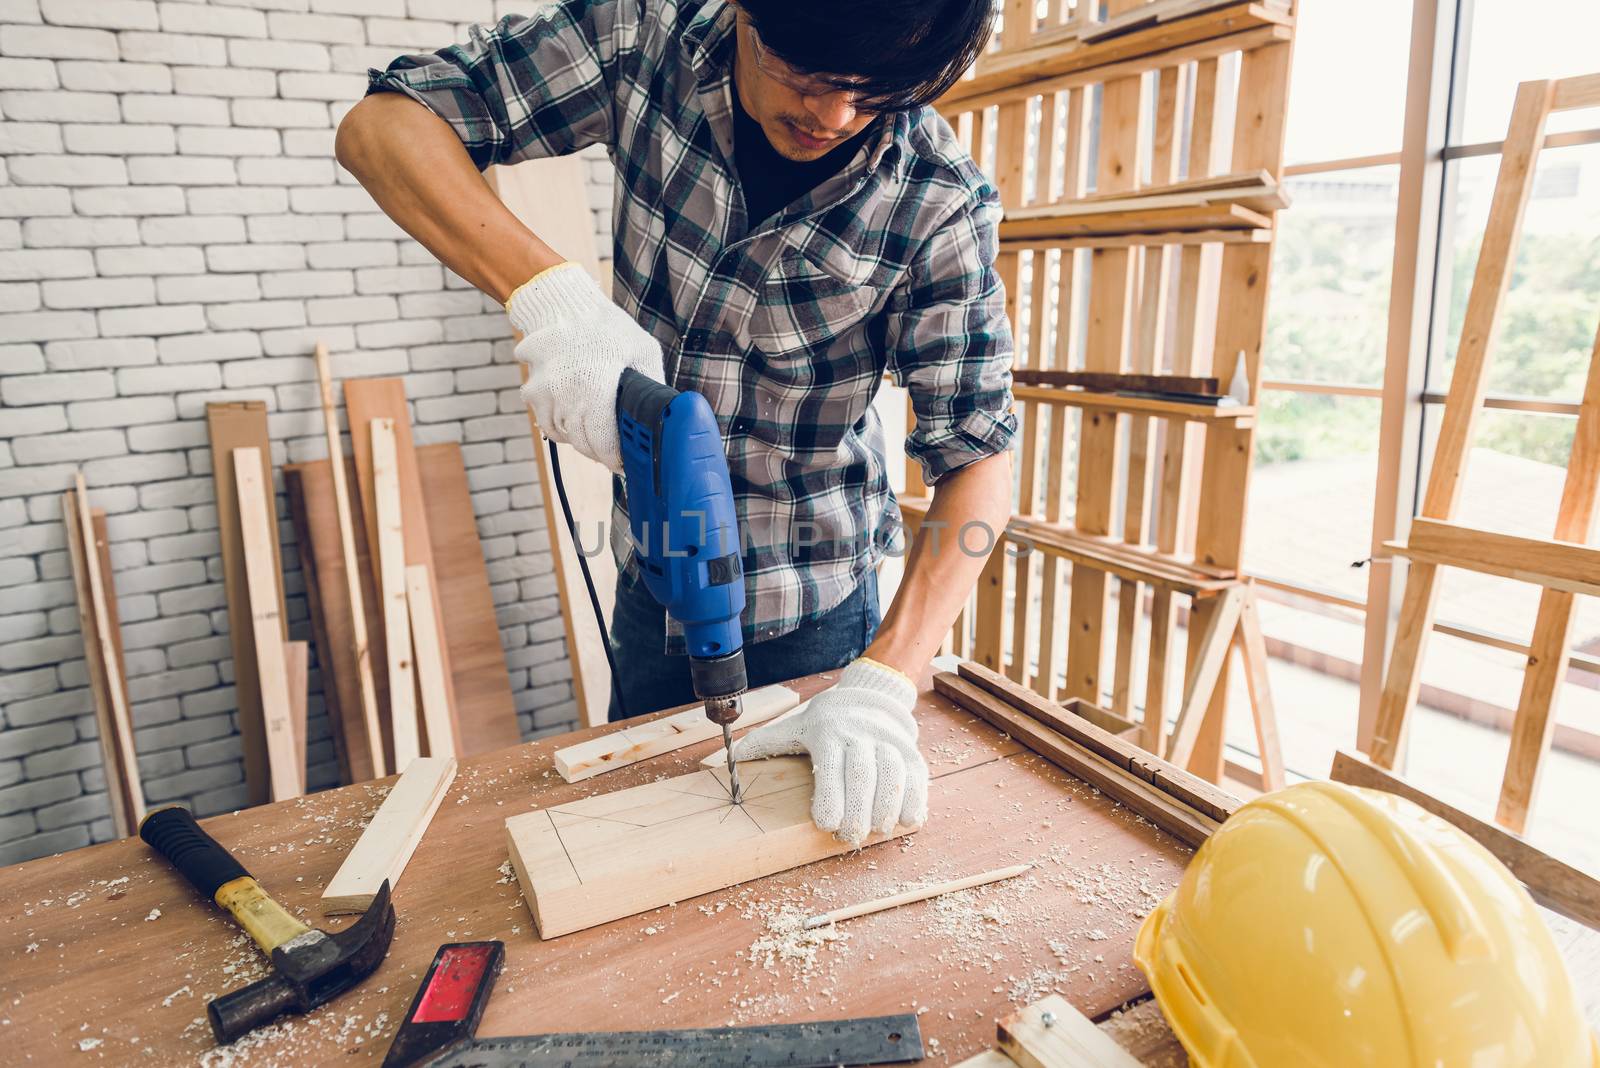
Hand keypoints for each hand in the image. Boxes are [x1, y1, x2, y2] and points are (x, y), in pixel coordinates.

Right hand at [506, 263, 664, 472]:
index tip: (624, 462)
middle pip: (582, 443)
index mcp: (597, 387)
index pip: (603, 442)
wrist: (561, 303)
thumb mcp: (642, 350)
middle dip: (600, 452)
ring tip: (594, 432)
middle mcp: (566, 394)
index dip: (615, 458)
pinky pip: (545, 423)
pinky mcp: (531, 391)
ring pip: (563, 436)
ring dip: (579, 439)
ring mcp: (545, 394)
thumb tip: (665, 414)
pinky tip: (574, 417)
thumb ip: (653, 384)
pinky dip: (560, 426)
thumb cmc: (606, 326)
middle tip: (613, 451)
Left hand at [728, 658, 928, 845]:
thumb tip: (728, 760)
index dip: (831, 796)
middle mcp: (861, 734)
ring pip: (893, 775)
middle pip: (863, 775)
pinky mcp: (912, 752)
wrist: (870, 695)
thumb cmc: (825, 721)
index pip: (831, 766)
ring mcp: (890, 741)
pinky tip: (907, 819)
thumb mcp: (793, 727)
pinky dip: (915, 799)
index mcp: (829, 732)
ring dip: (886, 808)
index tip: (827, 824)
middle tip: (849, 836)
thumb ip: (765, 743)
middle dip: (857, 811)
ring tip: (875, 830)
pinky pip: (917, 776)